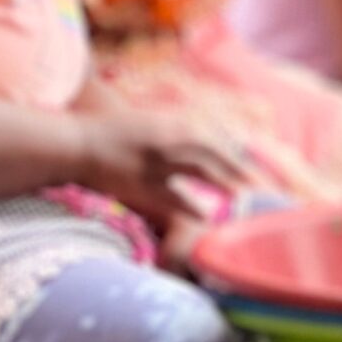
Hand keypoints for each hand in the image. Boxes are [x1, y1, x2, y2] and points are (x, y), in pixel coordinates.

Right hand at [77, 111, 244, 232]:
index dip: (239, 157)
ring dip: (224, 180)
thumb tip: (215, 150)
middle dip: (241, 169)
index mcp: (171, 124)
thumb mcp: (152, 127)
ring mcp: (154, 159)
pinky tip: (205, 216)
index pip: (216, 139)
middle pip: (214, 151)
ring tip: (246, 195)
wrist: (76, 144)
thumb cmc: (114, 137)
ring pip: (198, 166)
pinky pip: (169, 194)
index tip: (259, 173)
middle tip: (265, 188)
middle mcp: (167, 137)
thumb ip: (180, 137)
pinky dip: (189, 204)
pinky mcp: (139, 181)